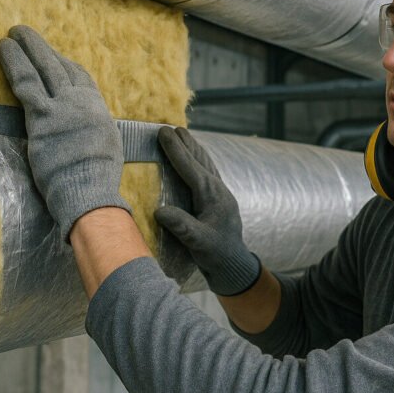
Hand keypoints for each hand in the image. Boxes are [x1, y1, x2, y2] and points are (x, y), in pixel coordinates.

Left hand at [0, 25, 130, 240]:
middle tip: (25, 33)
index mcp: (97, 109)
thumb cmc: (97, 178)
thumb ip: (90, 129)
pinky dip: (14, 64)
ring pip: (41, 69)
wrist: (89, 190)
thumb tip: (82, 131)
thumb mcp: (105, 145)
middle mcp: (81, 102)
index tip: (53, 55)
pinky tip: (4, 50)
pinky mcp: (42, 116)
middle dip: (41, 48)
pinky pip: (25, 83)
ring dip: (26, 48)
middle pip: (59, 67)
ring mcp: (62, 107)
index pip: (80, 77)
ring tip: (12, 34)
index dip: (64, 63)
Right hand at [154, 127, 260, 295]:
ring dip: (192, 149)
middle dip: (185, 143)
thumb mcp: (198, 242)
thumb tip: (159, 211)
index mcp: (211, 195)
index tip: (163, 132)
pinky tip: (194, 160)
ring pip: (205, 164)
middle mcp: (217, 189)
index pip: (190, 167)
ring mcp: (220, 193)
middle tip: (170, 127)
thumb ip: (181, 226)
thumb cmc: (215, 254)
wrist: (234, 265)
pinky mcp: (218, 199)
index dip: (175, 149)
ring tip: (182, 135)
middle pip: (199, 159)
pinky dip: (198, 161)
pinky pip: (207, 172)